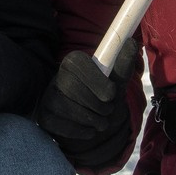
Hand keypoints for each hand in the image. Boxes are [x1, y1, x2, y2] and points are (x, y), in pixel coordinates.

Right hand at [36, 41, 138, 173]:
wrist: (93, 124)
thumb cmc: (103, 98)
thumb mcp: (116, 81)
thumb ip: (123, 64)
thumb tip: (131, 42)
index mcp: (73, 61)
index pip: (80, 65)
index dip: (99, 83)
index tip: (111, 95)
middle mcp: (56, 76)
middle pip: (75, 89)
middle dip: (99, 105)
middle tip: (108, 111)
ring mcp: (47, 97)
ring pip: (69, 108)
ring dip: (93, 120)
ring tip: (100, 121)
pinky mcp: (44, 117)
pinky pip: (64, 126)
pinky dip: (83, 131)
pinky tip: (89, 130)